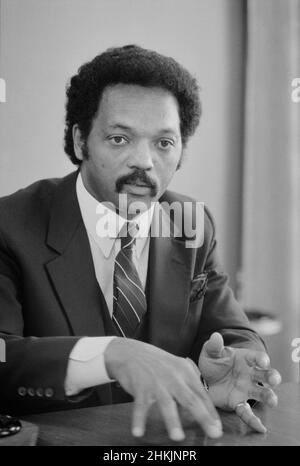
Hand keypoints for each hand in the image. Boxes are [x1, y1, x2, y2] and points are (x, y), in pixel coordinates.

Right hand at [104, 338, 222, 441]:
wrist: (130, 351)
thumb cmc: (156, 363)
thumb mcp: (176, 368)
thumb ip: (188, 385)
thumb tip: (202, 407)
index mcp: (185, 371)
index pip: (201, 394)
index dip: (211, 412)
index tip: (218, 428)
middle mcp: (173, 377)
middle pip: (190, 399)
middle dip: (203, 417)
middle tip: (213, 433)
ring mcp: (156, 382)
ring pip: (166, 403)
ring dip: (172, 421)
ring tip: (178, 437)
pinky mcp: (140, 387)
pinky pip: (140, 406)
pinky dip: (139, 419)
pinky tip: (138, 432)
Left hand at [198, 332, 280, 432]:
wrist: (204, 378)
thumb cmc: (212, 362)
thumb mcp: (210, 352)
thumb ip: (213, 345)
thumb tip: (215, 336)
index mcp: (245, 359)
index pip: (257, 357)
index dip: (261, 359)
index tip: (263, 361)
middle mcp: (250, 374)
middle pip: (265, 375)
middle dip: (271, 377)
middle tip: (273, 380)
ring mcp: (246, 389)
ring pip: (261, 393)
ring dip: (269, 397)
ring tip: (272, 401)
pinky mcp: (238, 403)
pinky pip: (247, 412)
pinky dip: (253, 420)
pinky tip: (260, 427)